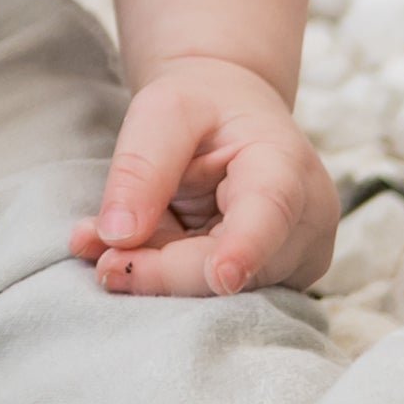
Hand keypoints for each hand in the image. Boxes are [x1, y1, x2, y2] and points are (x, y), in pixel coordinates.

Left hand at [70, 54, 336, 296]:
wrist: (229, 118)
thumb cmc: (201, 107)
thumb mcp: (163, 112)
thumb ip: (141, 168)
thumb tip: (116, 236)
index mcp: (286, 166)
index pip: (270, 212)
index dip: (246, 247)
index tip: (222, 277)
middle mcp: (303, 225)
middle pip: (236, 268)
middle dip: (163, 269)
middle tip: (99, 260)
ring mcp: (292, 262)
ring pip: (219, 293)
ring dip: (156, 273)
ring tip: (102, 248)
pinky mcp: (271, 284)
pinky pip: (212, 295)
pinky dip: (165, 276)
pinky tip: (129, 254)